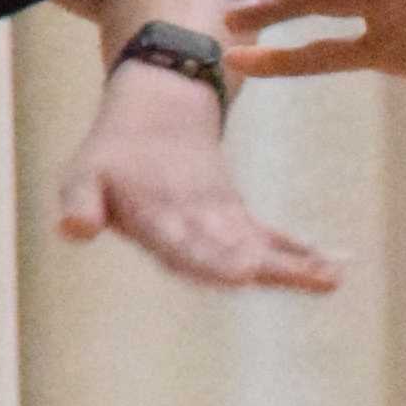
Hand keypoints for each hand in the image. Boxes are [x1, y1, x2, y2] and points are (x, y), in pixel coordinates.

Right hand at [53, 78, 342, 290]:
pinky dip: (298, 249)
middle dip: (270, 269)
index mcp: (153, 229)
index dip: (211, 263)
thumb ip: (79, 202)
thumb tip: (73, 228)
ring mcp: (216, 231)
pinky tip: (332, 266)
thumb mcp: (81, 172)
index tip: (242, 274)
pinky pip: (269, 238)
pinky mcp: (235, 219)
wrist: (140, 126)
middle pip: (231, 258)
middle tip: (309, 279)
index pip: (183, 252)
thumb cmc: (108, 155)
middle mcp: (189, 238)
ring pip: (256, 252)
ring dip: (293, 266)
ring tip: (331, 278)